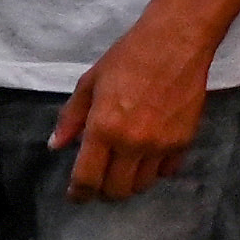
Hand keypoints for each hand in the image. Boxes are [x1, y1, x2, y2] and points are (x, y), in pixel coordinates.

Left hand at [45, 8, 214, 202]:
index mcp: (103, 129)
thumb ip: (71, 118)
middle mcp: (132, 144)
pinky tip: (147, 157)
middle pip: (116, 190)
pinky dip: (154, 170)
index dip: (79, 193)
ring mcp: (161, 145)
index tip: (76, 196)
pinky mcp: (184, 141)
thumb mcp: (89, 84)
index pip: (88, 178)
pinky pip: (166, 171)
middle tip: (99, 181)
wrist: (176, 44)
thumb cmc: (127, 59)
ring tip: (122, 169)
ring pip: (142, 185)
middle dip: (103, 191)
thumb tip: (55, 146)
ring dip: (128, 182)